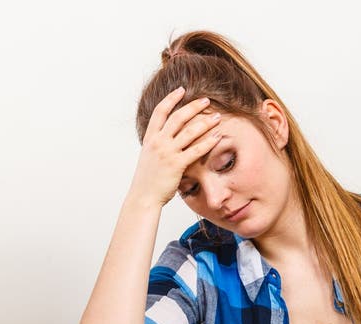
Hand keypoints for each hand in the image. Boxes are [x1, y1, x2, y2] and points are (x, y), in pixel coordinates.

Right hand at [127, 87, 223, 207]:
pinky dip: (207, 142)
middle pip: (177, 117)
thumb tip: (166, 140)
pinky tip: (217, 137)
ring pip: (188, 131)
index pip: (160, 111)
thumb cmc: (147, 181)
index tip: (181, 90)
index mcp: (150, 138)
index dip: (171, 99)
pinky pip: (195, 150)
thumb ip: (157, 146)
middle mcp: (158, 142)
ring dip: (205, 122)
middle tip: (206, 100)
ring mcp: (167, 152)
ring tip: (217, 117)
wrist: (143, 197)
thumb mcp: (149, 158)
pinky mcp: (176, 165)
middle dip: (193, 106)